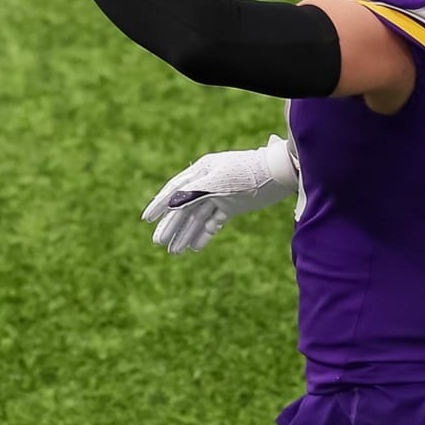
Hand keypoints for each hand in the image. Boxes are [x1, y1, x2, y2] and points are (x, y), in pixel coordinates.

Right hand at [141, 134, 298, 254]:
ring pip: (197, 218)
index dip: (158, 205)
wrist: (279, 173)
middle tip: (158, 243)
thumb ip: (193, 192)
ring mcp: (219, 196)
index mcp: (200, 172)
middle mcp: (206, 184)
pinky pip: (212, 223)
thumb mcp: (218, 182)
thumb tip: (171, 204)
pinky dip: (203, 234)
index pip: (174, 191)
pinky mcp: (231, 207)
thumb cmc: (247, 172)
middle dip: (170, 226)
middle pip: (183, 208)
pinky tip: (194, 247)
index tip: (146, 219)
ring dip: (185, 233)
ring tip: (174, 252)